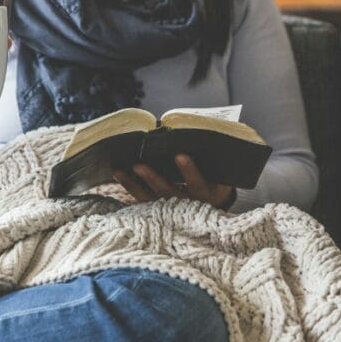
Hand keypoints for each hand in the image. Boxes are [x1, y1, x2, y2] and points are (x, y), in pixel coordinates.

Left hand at [113, 154, 235, 208]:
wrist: (214, 204)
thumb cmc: (216, 181)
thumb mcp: (221, 173)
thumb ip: (212, 158)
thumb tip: (197, 132)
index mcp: (206, 194)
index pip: (198, 183)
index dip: (189, 171)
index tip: (180, 155)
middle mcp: (188, 203)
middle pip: (169, 192)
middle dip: (153, 179)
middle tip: (139, 165)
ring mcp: (172, 209)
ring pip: (152, 198)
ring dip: (136, 184)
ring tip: (121, 170)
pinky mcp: (159, 209)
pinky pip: (143, 199)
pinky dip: (130, 187)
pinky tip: (119, 174)